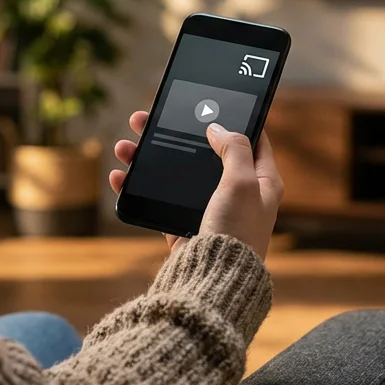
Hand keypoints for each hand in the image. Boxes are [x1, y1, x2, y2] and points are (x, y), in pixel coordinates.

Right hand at [109, 110, 283, 258]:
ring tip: (125, 145)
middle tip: (148, 118)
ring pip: (177, 174)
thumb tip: (218, 128)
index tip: (209, 102)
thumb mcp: (242, 182)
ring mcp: (211, 211)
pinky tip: (121, 176)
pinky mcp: (186, 228)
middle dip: (176, 134)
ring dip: (149, 158)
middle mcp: (239, 195)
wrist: (212, 283)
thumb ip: (233, 149)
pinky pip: (160, 200)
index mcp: (263, 182)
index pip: (253, 140)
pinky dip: (140, 187)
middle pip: (204, 153)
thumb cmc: (235, 233)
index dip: (232, 119)